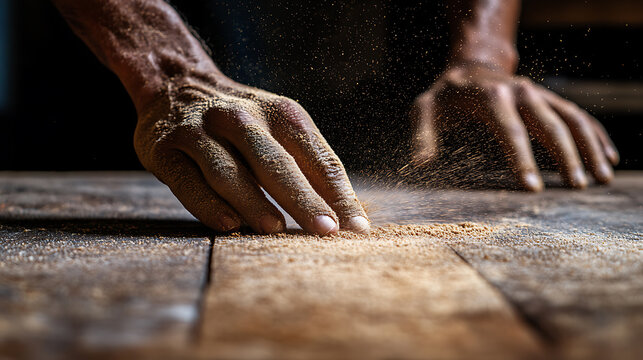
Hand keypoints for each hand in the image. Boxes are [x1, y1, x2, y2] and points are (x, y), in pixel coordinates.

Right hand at [135, 76, 368, 233]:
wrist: (175, 84)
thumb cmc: (243, 123)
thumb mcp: (280, 130)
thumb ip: (310, 168)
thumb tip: (348, 218)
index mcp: (280, 114)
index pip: (317, 158)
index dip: (338, 194)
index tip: (356, 228)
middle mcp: (240, 118)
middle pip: (275, 163)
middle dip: (302, 198)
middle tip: (324, 230)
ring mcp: (200, 132)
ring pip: (229, 172)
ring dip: (254, 202)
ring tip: (276, 229)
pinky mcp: (165, 149)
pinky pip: (188, 181)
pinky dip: (208, 204)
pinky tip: (228, 224)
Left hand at [411, 64, 618, 190]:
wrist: (471, 66)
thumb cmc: (446, 94)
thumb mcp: (426, 108)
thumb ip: (422, 135)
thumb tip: (421, 164)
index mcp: (491, 95)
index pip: (510, 130)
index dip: (521, 159)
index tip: (532, 187)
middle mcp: (521, 91)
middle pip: (550, 125)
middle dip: (565, 157)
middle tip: (575, 187)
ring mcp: (539, 94)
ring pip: (572, 118)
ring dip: (589, 148)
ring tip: (602, 178)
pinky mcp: (550, 99)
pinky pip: (580, 115)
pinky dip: (596, 135)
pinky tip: (609, 157)